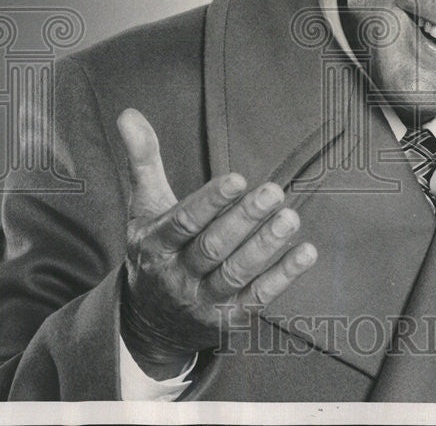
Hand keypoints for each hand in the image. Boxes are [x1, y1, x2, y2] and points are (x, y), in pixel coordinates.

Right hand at [116, 108, 316, 378]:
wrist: (151, 322)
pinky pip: (257, 298)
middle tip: (274, 192)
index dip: (210, 202)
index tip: (237, 178)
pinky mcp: (228, 319)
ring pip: (236, 274)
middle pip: (212, 248)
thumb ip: (143, 161)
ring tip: (291, 218)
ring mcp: (203, 300)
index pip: (183, 222)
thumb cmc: (155, 249)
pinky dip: (283, 277)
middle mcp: (177, 275)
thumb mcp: (144, 207)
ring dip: (265, 247)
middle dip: (244, 220)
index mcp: (155, 244)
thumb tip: (129, 113)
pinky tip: (306, 252)